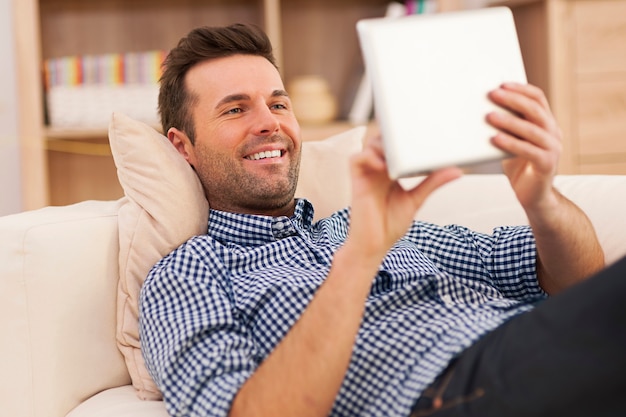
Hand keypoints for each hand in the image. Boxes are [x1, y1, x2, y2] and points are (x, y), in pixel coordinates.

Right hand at [346, 135, 461, 265]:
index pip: (396, 145)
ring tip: (400, 152)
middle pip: (383, 139)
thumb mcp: (416, 200)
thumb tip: (457, 170)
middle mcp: (378, 169)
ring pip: (370, 144)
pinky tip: (384, 165)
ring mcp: (366, 174)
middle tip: (414, 136)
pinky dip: (369, 156)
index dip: (406, 136)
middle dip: (395, 135)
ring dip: (384, 144)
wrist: (374, 245)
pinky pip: (356, 158)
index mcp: (390, 172)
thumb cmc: (390, 225)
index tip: (424, 132)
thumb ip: (432, 183)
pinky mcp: (356, 181)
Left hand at [486, 83, 561, 211]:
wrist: (534, 196)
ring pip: (531, 129)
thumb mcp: (512, 141)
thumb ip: (505, 126)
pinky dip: (510, 143)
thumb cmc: (519, 167)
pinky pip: (528, 150)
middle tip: (492, 94)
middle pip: (535, 109)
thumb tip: (482, 108)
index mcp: (546, 123)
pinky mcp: (547, 165)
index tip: (502, 84)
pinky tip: (495, 139)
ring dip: (509, 121)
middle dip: (513, 100)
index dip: (521, 89)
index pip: (538, 98)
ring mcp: (553, 149)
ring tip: (489, 116)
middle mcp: (553, 133)